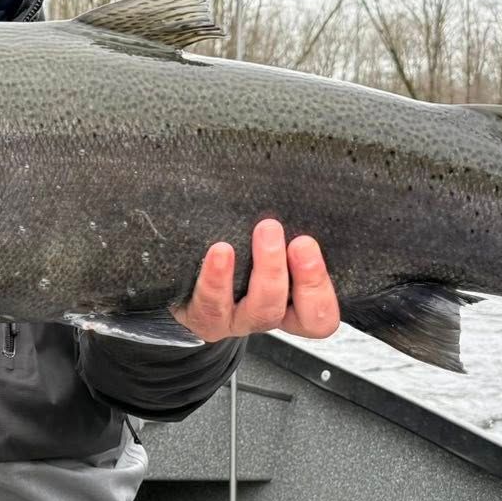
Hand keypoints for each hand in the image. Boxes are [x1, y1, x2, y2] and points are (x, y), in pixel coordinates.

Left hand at [172, 219, 339, 342]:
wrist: (181, 284)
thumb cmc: (238, 255)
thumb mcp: (271, 245)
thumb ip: (290, 231)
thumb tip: (311, 180)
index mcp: (289, 306)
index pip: (320, 315)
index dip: (319, 287)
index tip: (309, 244)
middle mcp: (264, 316)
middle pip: (289, 308)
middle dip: (299, 275)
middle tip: (299, 241)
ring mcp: (233, 320)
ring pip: (257, 311)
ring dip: (266, 271)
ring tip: (266, 232)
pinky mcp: (203, 316)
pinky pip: (211, 304)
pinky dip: (217, 278)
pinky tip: (220, 251)